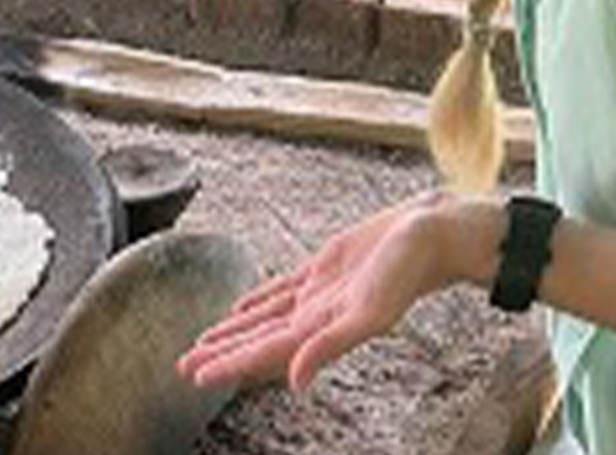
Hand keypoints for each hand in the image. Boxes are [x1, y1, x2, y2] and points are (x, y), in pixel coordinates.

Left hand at [177, 192, 484, 392]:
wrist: (432, 234)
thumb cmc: (408, 273)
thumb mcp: (370, 314)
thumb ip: (330, 346)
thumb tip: (296, 382)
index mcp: (321, 329)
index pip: (263, 353)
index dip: (228, 364)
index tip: (194, 376)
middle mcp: (314, 316)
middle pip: (256, 340)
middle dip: (221, 354)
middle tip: (183, 366)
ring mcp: (317, 293)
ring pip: (264, 317)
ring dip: (233, 331)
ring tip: (202, 344)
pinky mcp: (324, 268)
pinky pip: (280, 289)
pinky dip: (257, 299)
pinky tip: (241, 306)